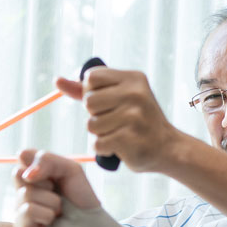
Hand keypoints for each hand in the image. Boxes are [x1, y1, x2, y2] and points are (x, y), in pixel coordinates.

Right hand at [13, 149, 134, 226]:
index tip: (55, 173)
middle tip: (57, 191)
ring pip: (26, 193)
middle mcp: (24, 189)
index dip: (39, 163)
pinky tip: (52, 220)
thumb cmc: (81, 198)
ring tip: (60, 209)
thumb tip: (26, 173)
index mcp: (33, 174)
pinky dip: (46, 214)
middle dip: (44, 182)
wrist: (92, 226)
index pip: (22, 157)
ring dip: (52, 201)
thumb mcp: (70, 169)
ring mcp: (21, 208)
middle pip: (18, 173)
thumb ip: (47, 160)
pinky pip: (27, 211)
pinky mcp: (22, 226)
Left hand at [55, 68, 184, 172]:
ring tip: (120, 134)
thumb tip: (57, 80)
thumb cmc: (139, 122)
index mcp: (133, 79)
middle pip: (88, 102)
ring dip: (101, 134)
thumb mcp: (118, 98)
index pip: (91, 78)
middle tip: (117, 121)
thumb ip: (87, 90)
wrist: (169, 148)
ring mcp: (134, 117)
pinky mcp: (130, 139)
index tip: (109, 102)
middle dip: (96, 115)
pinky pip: (97, 144)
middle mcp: (135, 94)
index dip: (92, 92)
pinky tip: (122, 147)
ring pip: (91, 125)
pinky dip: (105, 149)